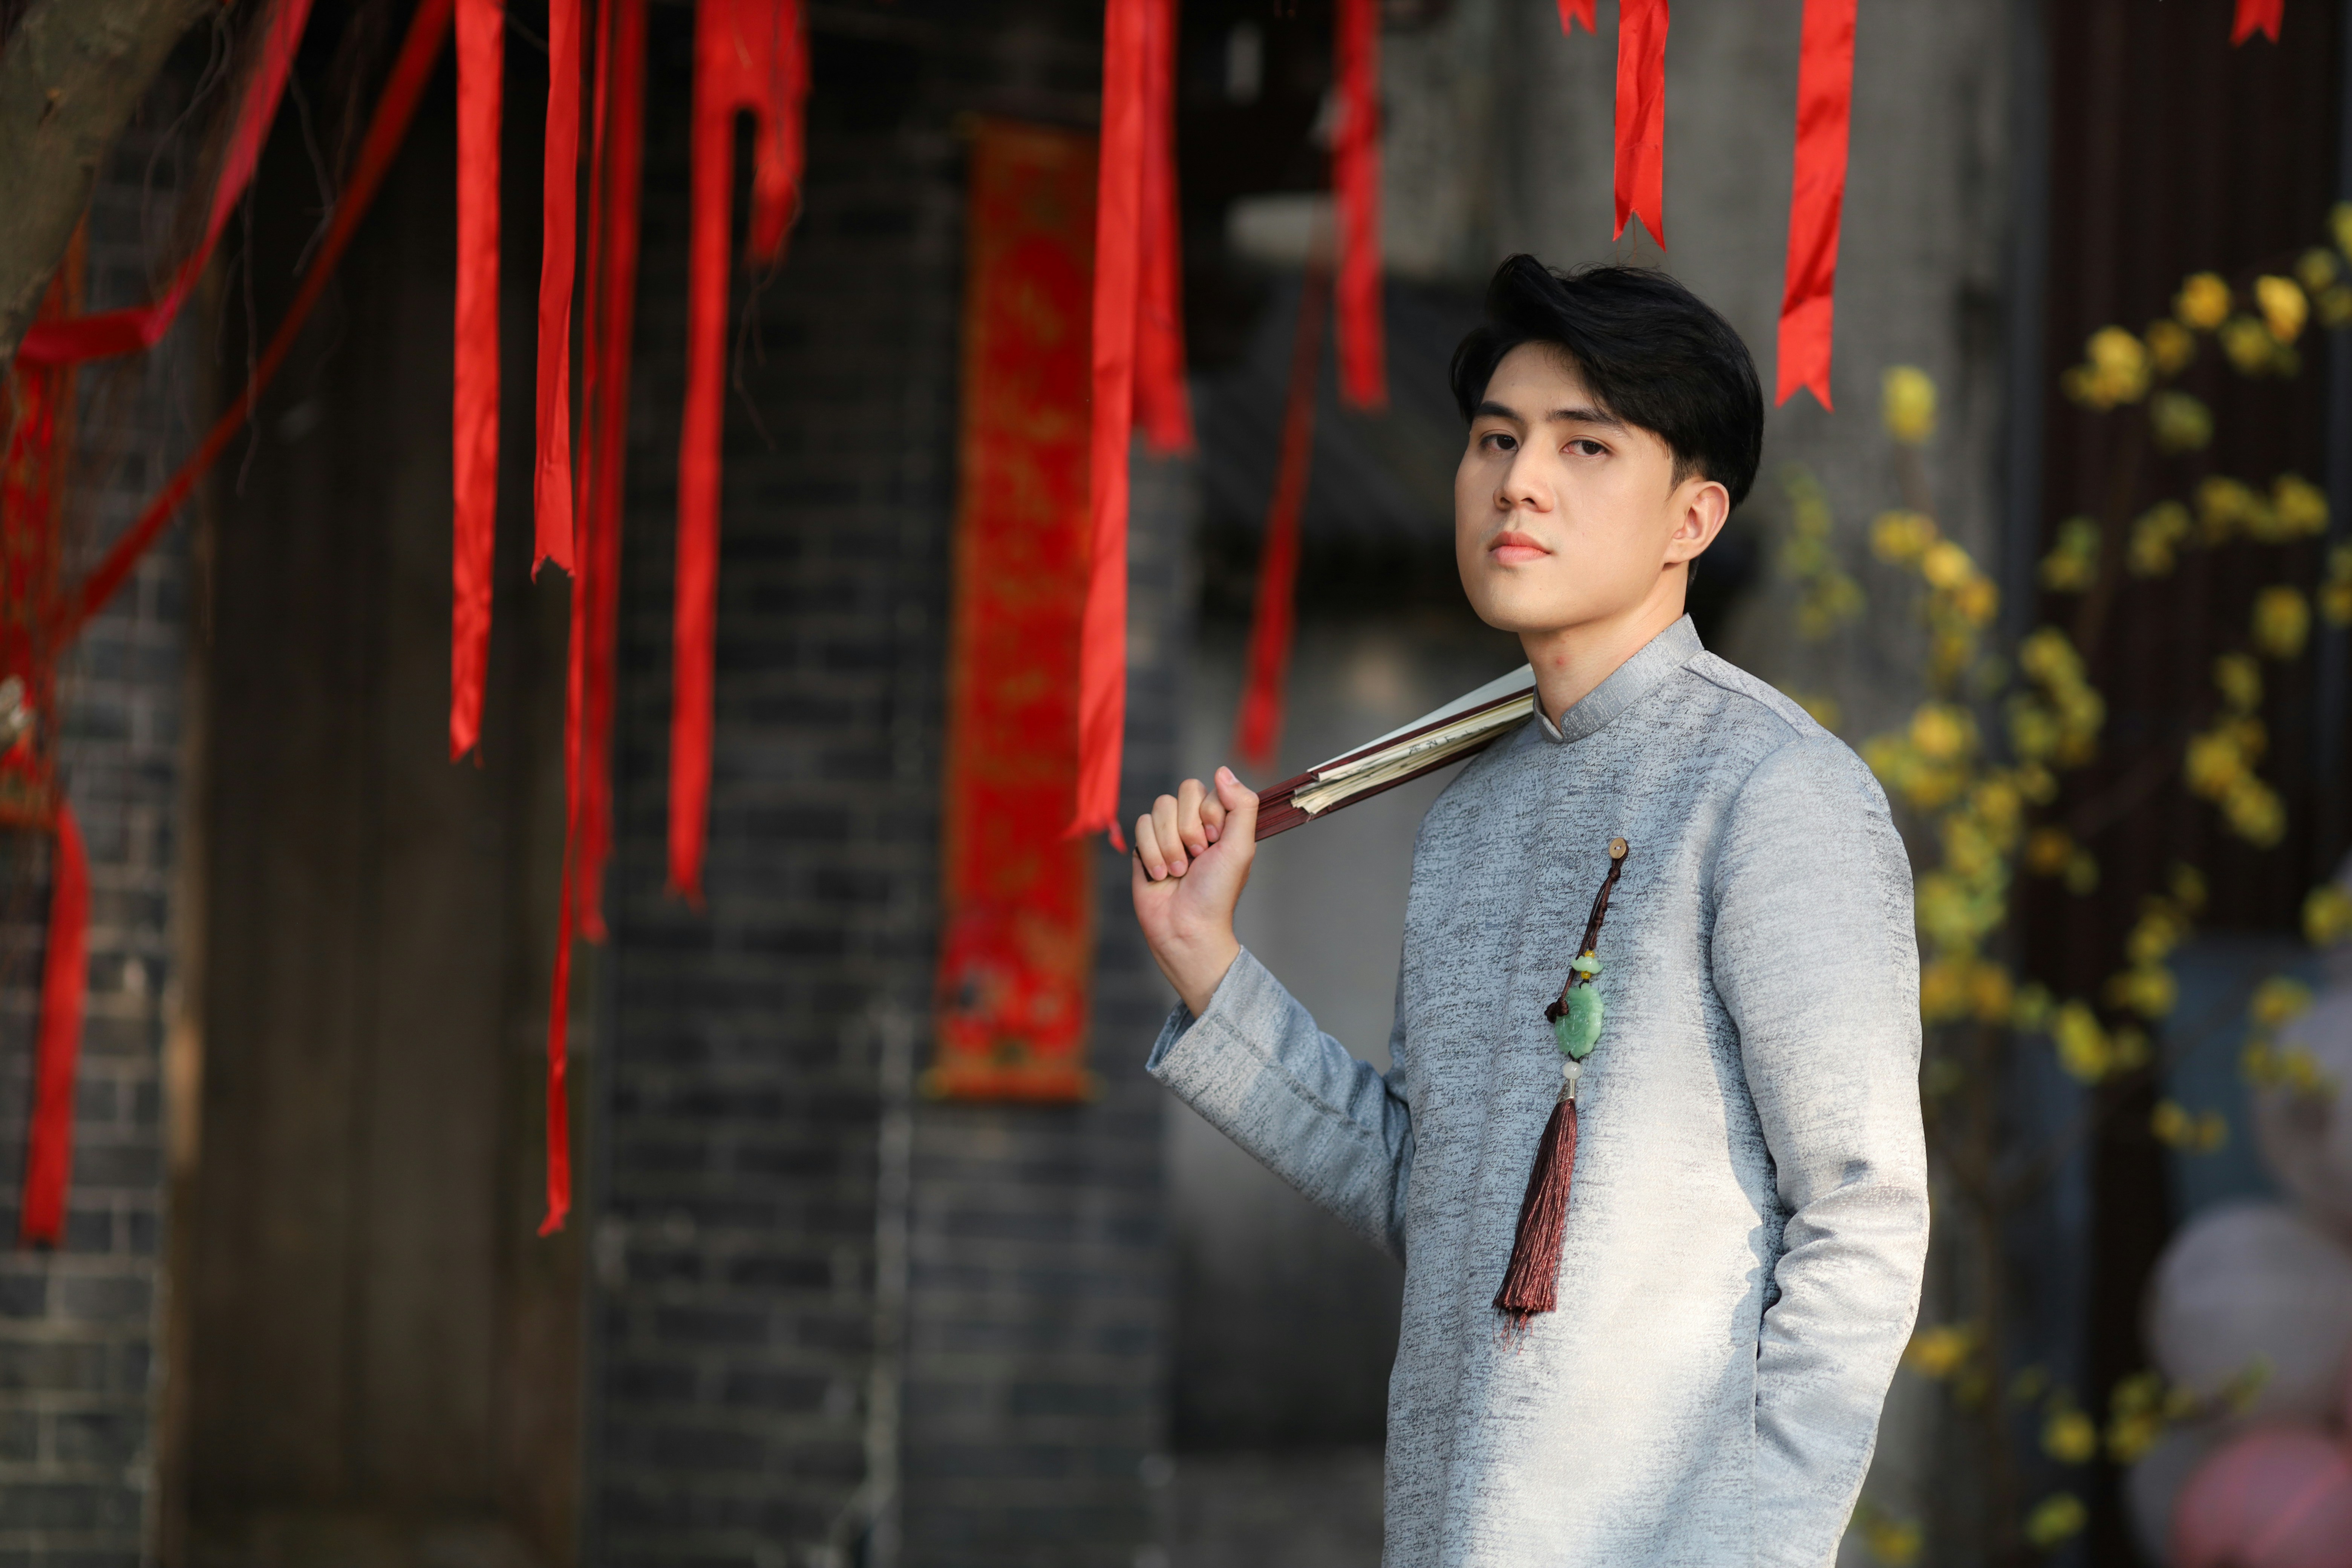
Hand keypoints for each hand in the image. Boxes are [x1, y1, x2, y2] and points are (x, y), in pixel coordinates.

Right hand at [1131, 766, 1257, 1015]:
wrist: (1186, 928)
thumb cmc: (1217, 893)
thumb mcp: (1241, 847)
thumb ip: (1241, 805)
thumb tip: (1222, 770)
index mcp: (1219, 821)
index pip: (1206, 789)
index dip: (1208, 813)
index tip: (1215, 842)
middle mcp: (1193, 823)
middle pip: (1180, 794)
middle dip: (1187, 829)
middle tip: (1197, 857)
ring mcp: (1166, 834)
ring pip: (1158, 809)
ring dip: (1168, 845)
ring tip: (1178, 872)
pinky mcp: (1144, 847)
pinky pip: (1140, 826)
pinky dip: (1151, 852)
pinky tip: (1160, 875)